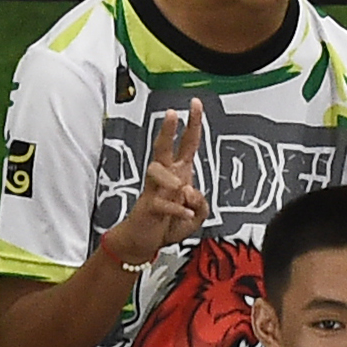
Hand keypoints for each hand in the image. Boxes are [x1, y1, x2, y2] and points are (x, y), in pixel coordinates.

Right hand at [102, 109, 211, 265]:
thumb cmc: (168, 224)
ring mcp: (155, 191)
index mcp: (179, 174)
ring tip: (183, 192)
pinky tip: (187, 214)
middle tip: (172, 113)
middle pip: (164, 147)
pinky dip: (177, 209)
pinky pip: (162, 203)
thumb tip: (190, 190)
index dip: (193, 124)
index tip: (195, 104)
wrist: (145, 242)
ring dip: (172, 180)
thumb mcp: (197, 214)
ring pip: (156, 171)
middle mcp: (166, 177)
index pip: (187, 143)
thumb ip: (201, 202)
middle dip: (168, 130)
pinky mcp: (149, 207)